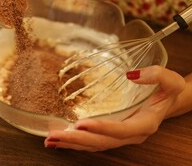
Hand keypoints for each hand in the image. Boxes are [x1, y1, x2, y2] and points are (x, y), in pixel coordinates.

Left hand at [44, 66, 185, 151]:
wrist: (166, 101)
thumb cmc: (166, 90)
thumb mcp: (171, 80)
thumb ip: (157, 76)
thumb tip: (133, 75)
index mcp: (145, 123)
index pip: (121, 130)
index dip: (102, 128)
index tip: (81, 123)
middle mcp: (131, 135)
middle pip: (102, 142)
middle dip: (78, 139)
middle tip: (55, 135)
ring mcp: (120, 137)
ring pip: (94, 145)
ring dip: (72, 143)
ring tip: (50, 140)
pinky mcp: (111, 134)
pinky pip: (92, 141)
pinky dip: (75, 142)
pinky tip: (58, 141)